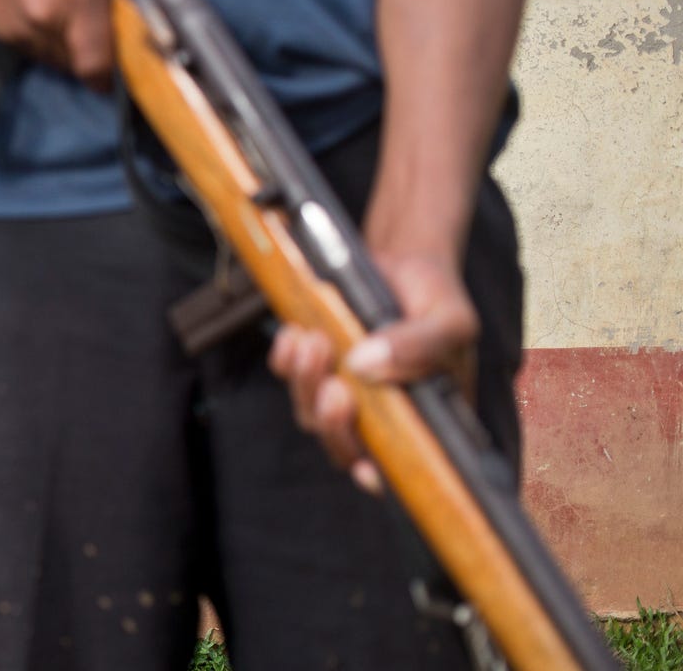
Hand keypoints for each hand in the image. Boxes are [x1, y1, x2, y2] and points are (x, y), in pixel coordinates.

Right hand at [0, 0, 165, 88]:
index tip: (110, 80)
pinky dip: (35, 35)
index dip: (105, 80)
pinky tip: (37, 4)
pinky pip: (25, 45)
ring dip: (60, 46)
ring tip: (63, 14)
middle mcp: (46, 18)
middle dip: (85, 55)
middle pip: (73, 64)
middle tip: (92, 33)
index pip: (95, 64)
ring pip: (48, 56)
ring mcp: (17, 26)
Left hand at [268, 250, 477, 495]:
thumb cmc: (437, 298)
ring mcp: (345, 392)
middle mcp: (381, 416)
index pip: (399, 467)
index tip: (364, 467)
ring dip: (306, 384)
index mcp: (425, 421)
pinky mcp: (316, 364)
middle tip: (335, 386)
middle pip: (345, 446)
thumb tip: (364, 367)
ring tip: (314, 342)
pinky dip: (286, 360)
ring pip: (311, 413)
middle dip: (333, 422)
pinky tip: (295, 334)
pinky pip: (289, 375)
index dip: (379, 476)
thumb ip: (418, 347)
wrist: (405, 259)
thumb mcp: (448, 320)